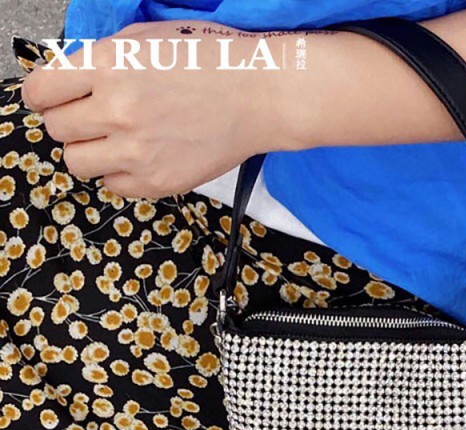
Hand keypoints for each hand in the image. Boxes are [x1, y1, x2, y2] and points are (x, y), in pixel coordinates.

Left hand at [21, 22, 287, 197]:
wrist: (259, 96)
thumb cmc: (210, 61)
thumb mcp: (144, 40)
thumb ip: (101, 61)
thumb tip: (73, 83)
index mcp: (108, 68)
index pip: (41, 92)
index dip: (44, 97)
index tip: (53, 101)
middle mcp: (117, 111)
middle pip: (57, 130)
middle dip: (71, 123)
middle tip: (94, 119)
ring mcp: (138, 152)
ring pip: (78, 163)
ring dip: (91, 152)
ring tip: (117, 142)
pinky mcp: (159, 181)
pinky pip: (114, 187)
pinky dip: (121, 174)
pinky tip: (142, 157)